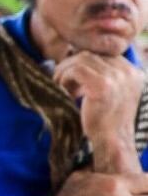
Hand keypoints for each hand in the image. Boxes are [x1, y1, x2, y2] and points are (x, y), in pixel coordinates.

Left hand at [53, 52, 142, 169]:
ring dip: (65, 71)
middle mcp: (129, 72)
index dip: (82, 63)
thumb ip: (99, 73)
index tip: (73, 79)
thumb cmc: (104, 120)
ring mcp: (118, 78)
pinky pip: (76, 69)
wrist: (111, 143)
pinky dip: (65, 78)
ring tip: (62, 88)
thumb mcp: (107, 92)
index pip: (101, 54)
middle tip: (62, 83)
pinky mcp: (103, 86)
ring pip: (81, 58)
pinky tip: (65, 92)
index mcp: (133, 73)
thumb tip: (71, 52)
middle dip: (71, 66)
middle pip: (91, 54)